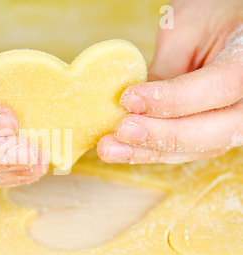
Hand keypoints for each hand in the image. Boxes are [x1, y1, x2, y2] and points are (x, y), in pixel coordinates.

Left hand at [97, 0, 242, 163]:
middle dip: (161, 135)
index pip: (220, 87)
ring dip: (149, 151)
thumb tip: (130, 106)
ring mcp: (237, 120)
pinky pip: (188, 149)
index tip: (130, 98)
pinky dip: (152, 151)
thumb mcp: (187, 29)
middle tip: (121, 130)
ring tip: (111, 148)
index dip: (173, 99)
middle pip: (214, 131)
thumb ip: (165, 69)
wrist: (228, 27)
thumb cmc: (210, 17)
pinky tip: (122, 149)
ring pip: (199, 148)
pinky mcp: (216, 132)